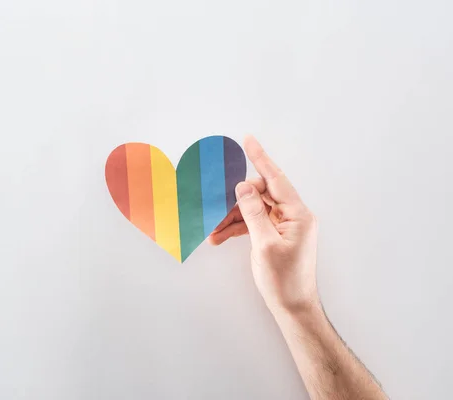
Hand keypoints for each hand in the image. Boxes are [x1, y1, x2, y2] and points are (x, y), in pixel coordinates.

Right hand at [209, 136, 318, 315]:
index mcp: (298, 214)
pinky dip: (236, 228)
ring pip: (253, 209)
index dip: (261, 159)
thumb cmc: (284, 280)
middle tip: (215, 205)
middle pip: (261, 194)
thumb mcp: (265, 245)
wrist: (292, 306)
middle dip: (236, 200)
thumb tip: (244, 187)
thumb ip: (253, 212)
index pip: (277, 180)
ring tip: (212, 231)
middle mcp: (292, 216)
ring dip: (232, 218)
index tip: (248, 140)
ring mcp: (284, 226)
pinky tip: (219, 237)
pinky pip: (253, 223)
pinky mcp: (275, 235)